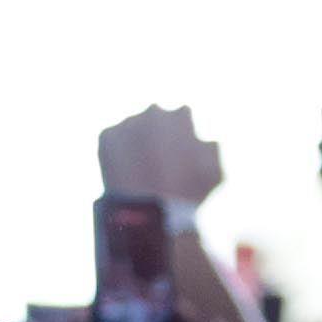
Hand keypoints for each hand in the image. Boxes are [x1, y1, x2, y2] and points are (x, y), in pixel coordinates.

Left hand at [98, 105, 226, 207]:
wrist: (148, 209)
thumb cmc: (187, 192)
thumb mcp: (215, 170)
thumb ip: (211, 147)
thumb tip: (200, 140)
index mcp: (181, 115)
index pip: (182, 117)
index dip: (182, 136)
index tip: (179, 154)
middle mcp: (153, 112)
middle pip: (156, 119)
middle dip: (157, 134)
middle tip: (157, 162)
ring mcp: (127, 122)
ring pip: (133, 128)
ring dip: (136, 142)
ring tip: (140, 170)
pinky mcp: (106, 135)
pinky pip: (113, 140)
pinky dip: (117, 152)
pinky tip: (125, 172)